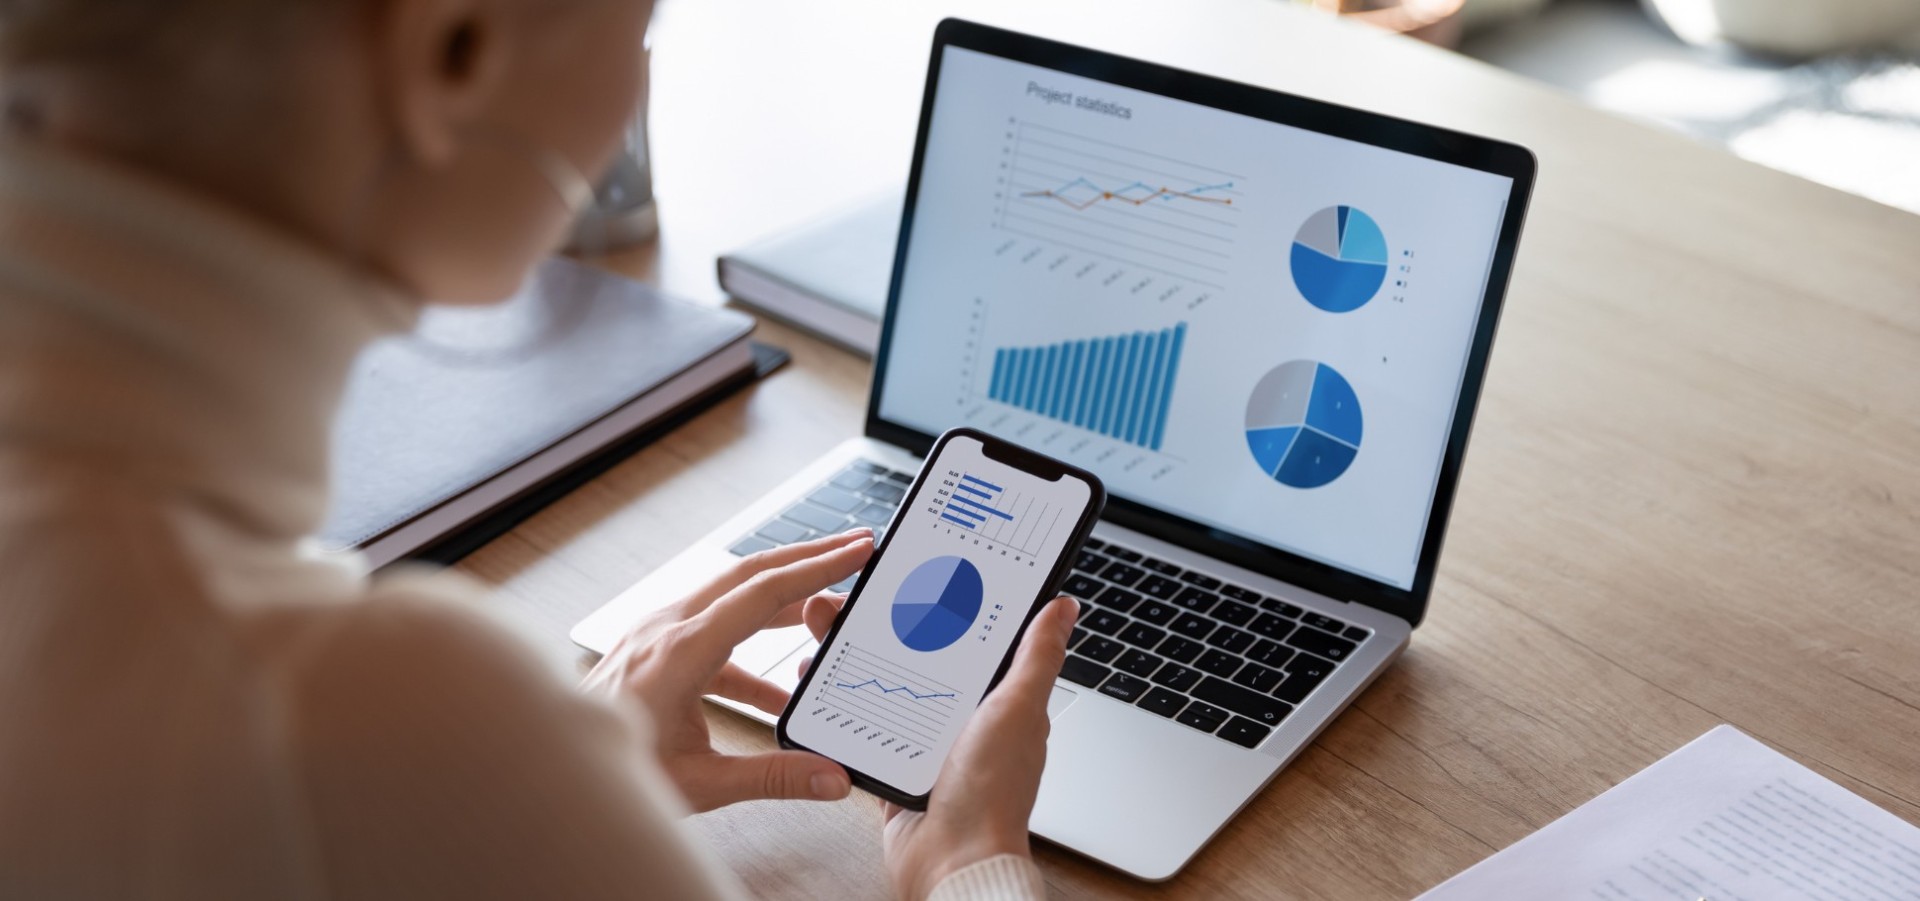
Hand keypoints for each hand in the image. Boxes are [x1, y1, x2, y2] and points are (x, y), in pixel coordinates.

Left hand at [583, 529, 873, 811]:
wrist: (556, 769)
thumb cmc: (615, 772)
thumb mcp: (701, 782)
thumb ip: (773, 777)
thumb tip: (831, 778)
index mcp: (680, 651)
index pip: (763, 592)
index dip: (817, 569)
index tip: (858, 552)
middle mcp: (667, 628)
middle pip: (750, 574)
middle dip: (808, 558)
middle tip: (857, 548)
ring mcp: (657, 633)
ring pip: (731, 596)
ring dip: (782, 597)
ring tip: (827, 607)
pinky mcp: (654, 648)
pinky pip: (714, 632)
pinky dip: (753, 648)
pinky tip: (779, 692)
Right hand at [799, 591, 1077, 900]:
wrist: (951, 861)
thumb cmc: (991, 794)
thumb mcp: (1017, 708)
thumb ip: (1036, 656)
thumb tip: (1063, 606)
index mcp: (998, 699)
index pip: (970, 636)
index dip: (943, 601)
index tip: (913, 572)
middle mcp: (963, 717)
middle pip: (918, 652)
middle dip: (883, 620)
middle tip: (850, 596)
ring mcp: (926, 740)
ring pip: (884, 681)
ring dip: (852, 651)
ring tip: (824, 625)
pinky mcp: (892, 764)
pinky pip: (861, 723)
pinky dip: (838, 700)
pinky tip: (817, 677)